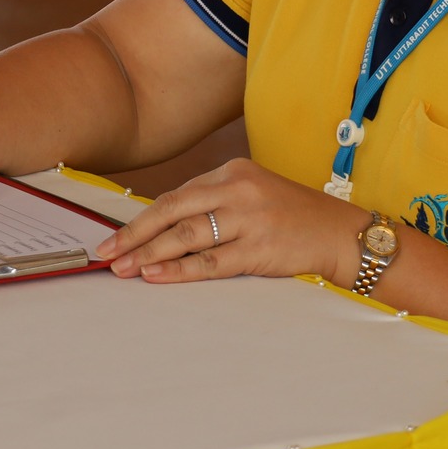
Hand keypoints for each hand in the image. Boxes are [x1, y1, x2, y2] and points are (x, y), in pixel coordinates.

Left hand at [95, 159, 371, 285]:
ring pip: (186, 236)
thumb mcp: (253, 195)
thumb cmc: (293, 217)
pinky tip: (156, 276)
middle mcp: (238, 189)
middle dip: (134, 234)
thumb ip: (214, 205)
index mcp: (233, 172)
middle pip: (173, 210)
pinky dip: (179, 270)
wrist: (340, 233)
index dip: (142, 218)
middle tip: (106, 252)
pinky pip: (210, 262)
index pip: (177, 195)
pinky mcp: (259, 248)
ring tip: (124, 269)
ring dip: (150, 254)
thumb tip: (162, 231)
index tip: (116, 236)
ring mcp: (249, 219)